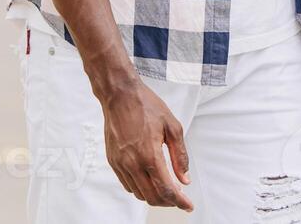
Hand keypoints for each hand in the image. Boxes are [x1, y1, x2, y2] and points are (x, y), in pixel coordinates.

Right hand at [100, 80, 192, 210]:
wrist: (120, 94)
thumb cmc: (146, 106)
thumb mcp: (172, 127)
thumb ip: (180, 156)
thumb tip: (184, 179)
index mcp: (149, 155)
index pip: (166, 189)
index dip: (179, 202)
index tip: (188, 205)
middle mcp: (132, 163)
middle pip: (152, 197)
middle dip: (168, 202)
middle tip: (178, 198)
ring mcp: (120, 163)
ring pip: (139, 194)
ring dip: (154, 196)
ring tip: (165, 188)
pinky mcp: (113, 160)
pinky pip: (127, 184)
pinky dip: (140, 188)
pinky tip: (149, 180)